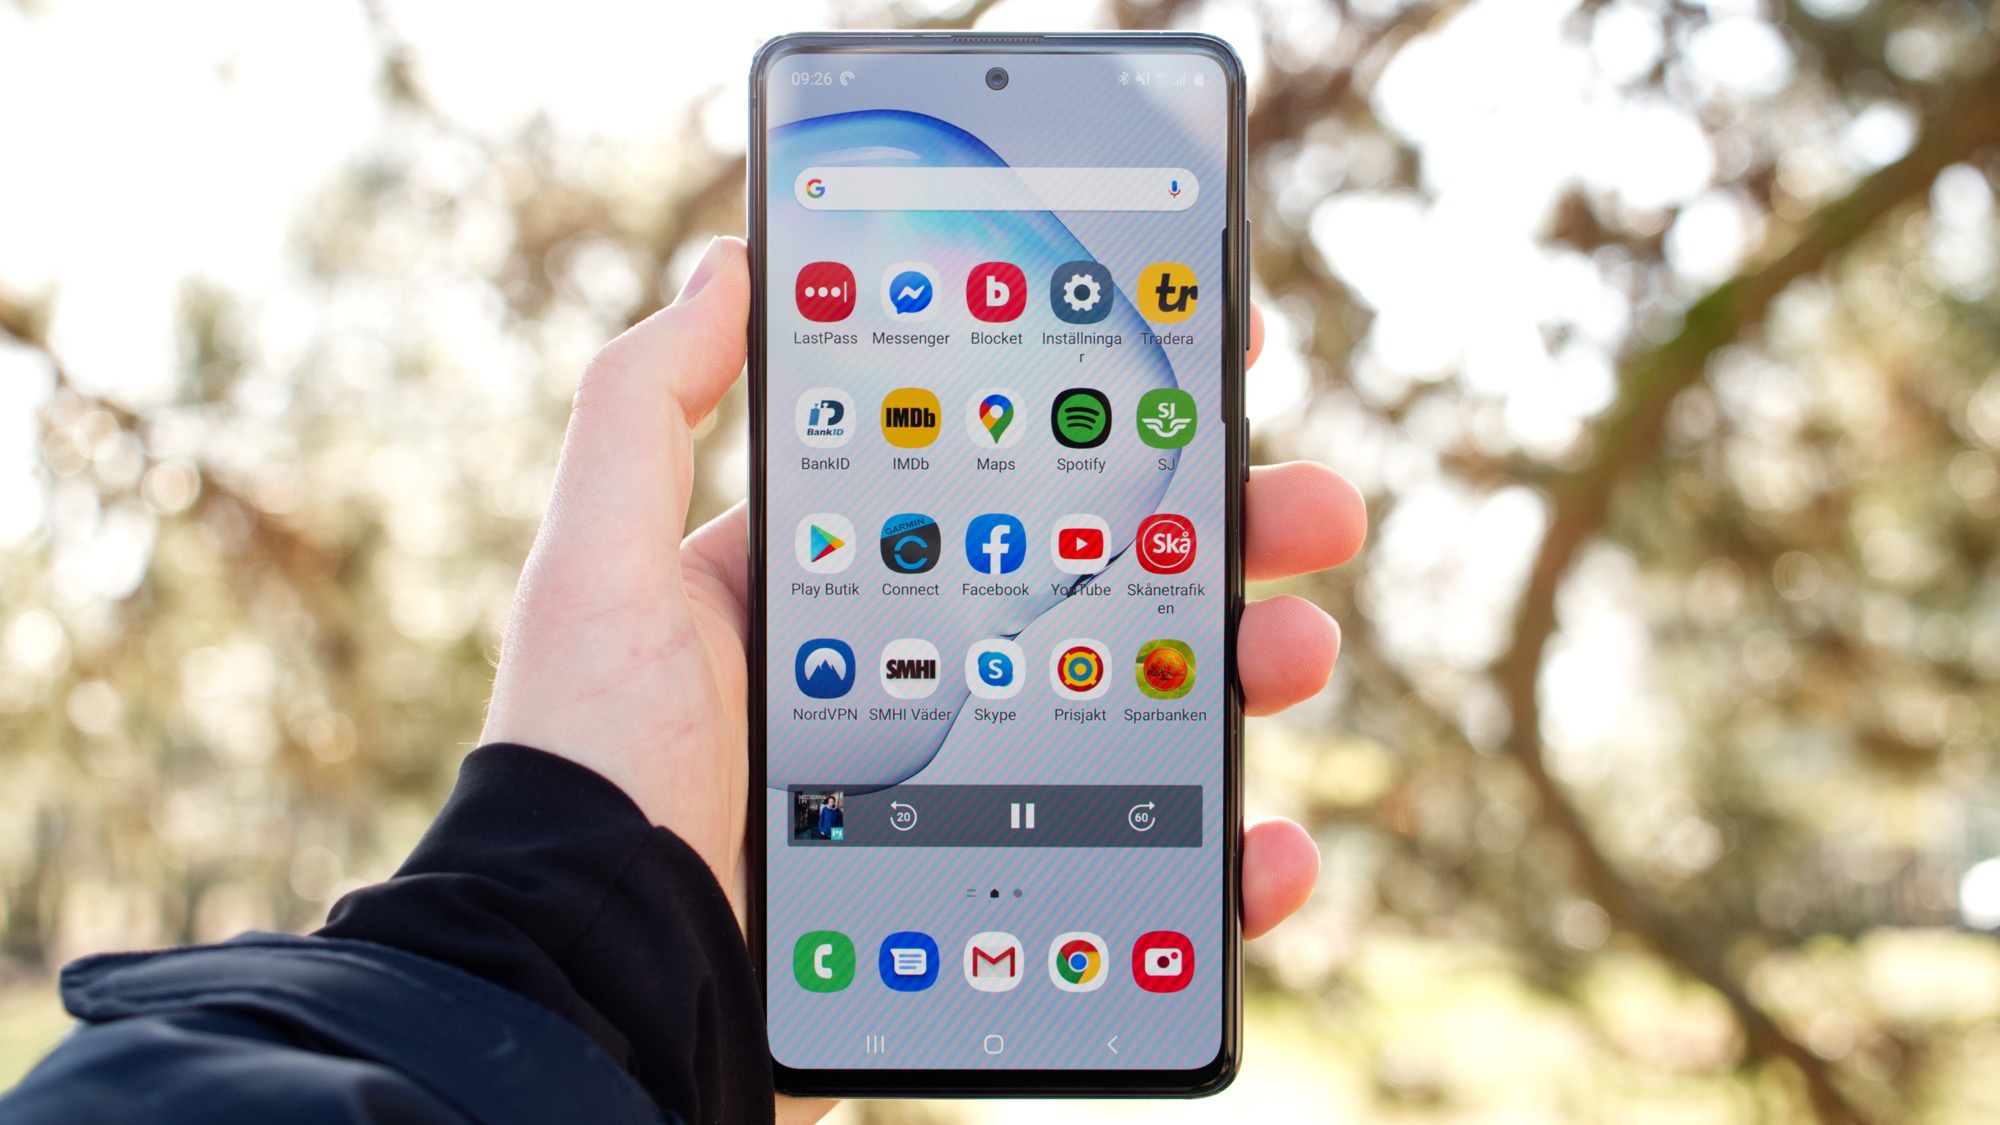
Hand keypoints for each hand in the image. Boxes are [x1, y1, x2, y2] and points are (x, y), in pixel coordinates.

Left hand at [482, 237, 1366, 1121]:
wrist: (603, 992)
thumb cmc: (593, 777)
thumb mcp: (601, 574)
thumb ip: (647, 414)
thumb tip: (728, 265)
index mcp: (846, 590)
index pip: (1003, 480)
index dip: (1110, 418)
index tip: (1206, 351)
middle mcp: (924, 677)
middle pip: (1108, 585)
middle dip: (1225, 535)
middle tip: (1309, 508)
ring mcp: (973, 790)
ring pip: (1152, 715)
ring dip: (1250, 672)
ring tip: (1297, 647)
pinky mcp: (1003, 897)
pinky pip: (1145, 875)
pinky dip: (1225, 866)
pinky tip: (1268, 847)